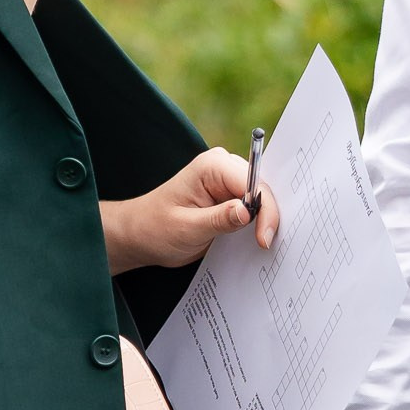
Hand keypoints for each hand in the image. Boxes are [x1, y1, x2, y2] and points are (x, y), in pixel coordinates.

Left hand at [102, 149, 278, 272]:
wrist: (141, 235)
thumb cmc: (156, 228)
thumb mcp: (187, 229)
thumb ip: (219, 219)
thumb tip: (249, 212)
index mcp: (211, 166)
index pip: (252, 183)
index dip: (265, 210)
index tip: (264, 238)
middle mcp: (222, 167)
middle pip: (262, 188)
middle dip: (269, 215)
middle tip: (267, 243)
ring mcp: (228, 181)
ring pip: (261, 197)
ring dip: (266, 219)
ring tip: (266, 242)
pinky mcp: (230, 196)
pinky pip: (253, 206)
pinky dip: (258, 222)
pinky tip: (257, 239)